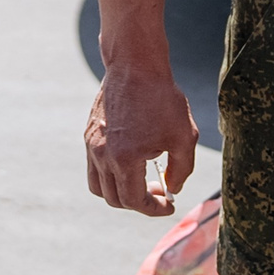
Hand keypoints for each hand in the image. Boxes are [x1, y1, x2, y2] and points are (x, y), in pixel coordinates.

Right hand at [84, 57, 197, 215]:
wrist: (135, 65)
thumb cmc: (162, 99)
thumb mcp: (184, 137)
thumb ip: (181, 170)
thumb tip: (172, 189)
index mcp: (124, 158)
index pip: (133, 201)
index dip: (154, 209)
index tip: (169, 204)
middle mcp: (102, 155)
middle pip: (114, 199)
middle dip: (139, 202)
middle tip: (160, 192)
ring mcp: (92, 145)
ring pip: (99, 186)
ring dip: (120, 192)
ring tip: (142, 181)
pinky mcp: (89, 135)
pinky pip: (94, 167)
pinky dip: (111, 174)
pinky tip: (132, 160)